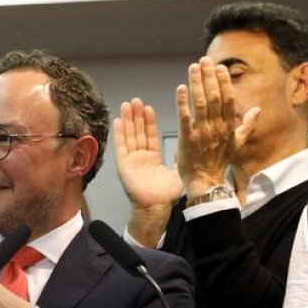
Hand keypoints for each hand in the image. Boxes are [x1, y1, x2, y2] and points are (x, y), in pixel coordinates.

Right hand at [114, 98, 183, 245]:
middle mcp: (141, 157)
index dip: (148, 121)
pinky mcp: (123, 164)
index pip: (150, 135)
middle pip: (138, 132)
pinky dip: (120, 133)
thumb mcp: (178, 170)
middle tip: (136, 100)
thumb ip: (180, 157)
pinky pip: (121, 146)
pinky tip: (119, 120)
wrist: (157, 206)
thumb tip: (189, 146)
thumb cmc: (168, 193)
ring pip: (129, 136)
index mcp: (153, 158)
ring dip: (128, 120)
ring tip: (127, 104)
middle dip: (137, 116)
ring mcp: (131, 160)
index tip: (148, 107)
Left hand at [175, 58, 259, 198]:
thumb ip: (247, 125)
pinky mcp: (187, 139)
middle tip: (204, 60)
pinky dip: (182, 102)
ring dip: (196, 84)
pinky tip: (181, 88)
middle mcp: (217, 127)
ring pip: (200, 103)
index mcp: (228, 126)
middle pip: (214, 97)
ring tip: (193, 68)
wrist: (206, 181)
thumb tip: (257, 110)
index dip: (223, 82)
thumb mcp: (237, 143)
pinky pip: (185, 118)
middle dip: (209, 77)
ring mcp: (202, 133)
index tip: (219, 67)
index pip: (227, 99)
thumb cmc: (219, 162)